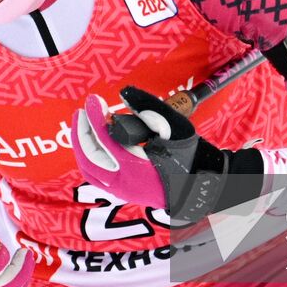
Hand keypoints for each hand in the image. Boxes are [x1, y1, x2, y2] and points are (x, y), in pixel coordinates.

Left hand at [71, 86, 265, 222]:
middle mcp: (124, 184)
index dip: (95, 118)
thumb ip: (148, 108)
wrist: (205, 185)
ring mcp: (123, 192)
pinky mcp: (125, 193)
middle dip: (82, 133)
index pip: (104, 141)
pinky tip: (96, 142)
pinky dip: (92, 158)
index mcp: (136, 168)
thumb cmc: (192, 155)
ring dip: (84, 147)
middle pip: (89, 158)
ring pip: (90, 170)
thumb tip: (124, 93)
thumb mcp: (174, 126)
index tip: (94, 100)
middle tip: (82, 110)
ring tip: (86, 125)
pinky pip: (98, 177)